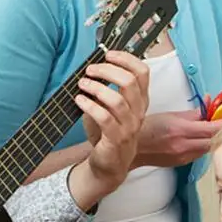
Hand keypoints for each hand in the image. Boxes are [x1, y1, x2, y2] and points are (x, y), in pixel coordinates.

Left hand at [68, 50, 148, 206]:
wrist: (110, 166)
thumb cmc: (108, 134)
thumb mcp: (110, 109)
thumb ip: (107, 90)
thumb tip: (92, 68)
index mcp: (141, 102)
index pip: (142, 73)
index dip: (125, 59)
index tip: (107, 55)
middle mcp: (138, 113)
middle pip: (130, 81)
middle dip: (107, 70)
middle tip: (90, 70)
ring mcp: (129, 127)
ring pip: (116, 99)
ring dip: (96, 88)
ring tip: (82, 85)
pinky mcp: (116, 139)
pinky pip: (104, 117)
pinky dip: (89, 105)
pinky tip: (79, 101)